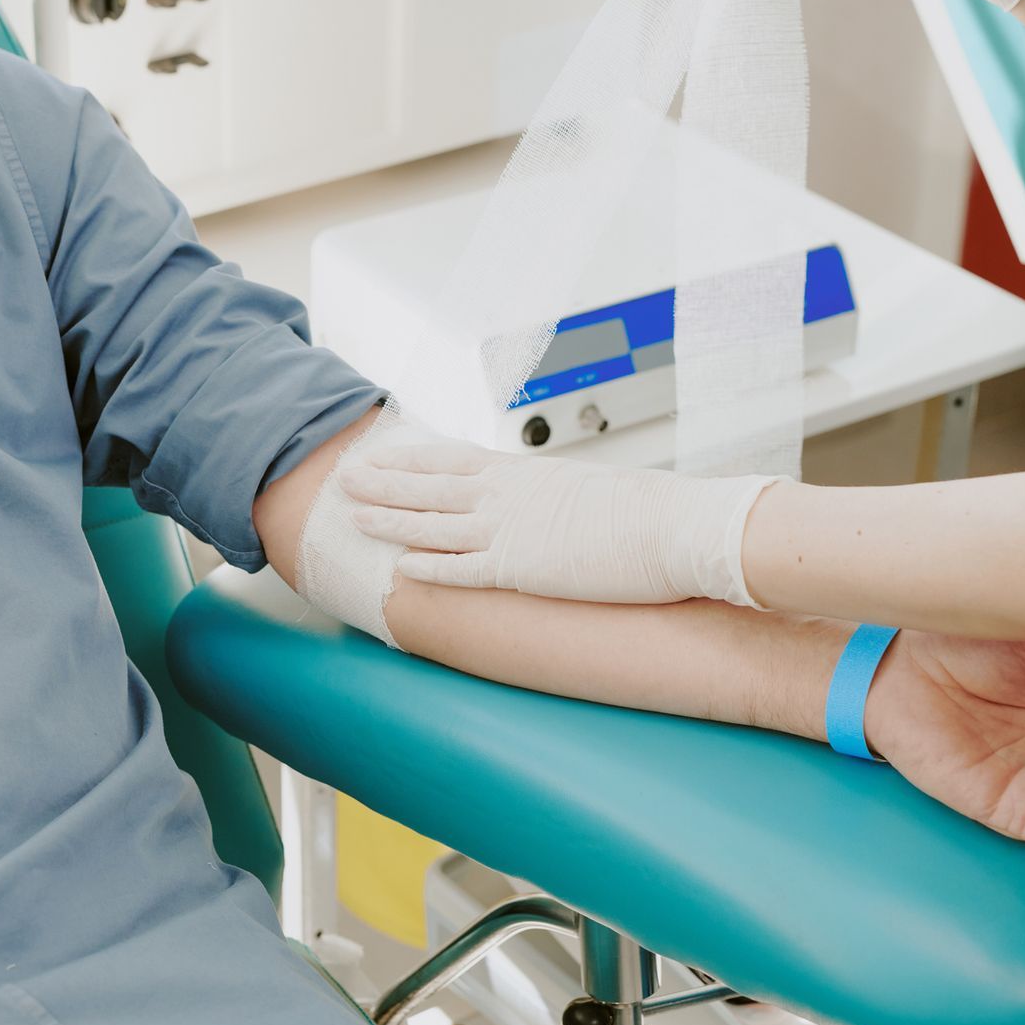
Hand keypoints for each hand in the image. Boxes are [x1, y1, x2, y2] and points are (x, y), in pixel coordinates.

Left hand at [338, 440, 775, 605]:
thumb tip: (557, 508)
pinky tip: (397, 567)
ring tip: (352, 515)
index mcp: (527, 473)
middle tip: (346, 478)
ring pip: (430, 523)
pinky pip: (459, 569)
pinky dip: (426, 567)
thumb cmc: (651, 513)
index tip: (384, 455)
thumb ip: (560, 499)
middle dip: (384, 482)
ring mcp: (509, 531)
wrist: (678, 528)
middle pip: (429, 485)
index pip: (454, 459)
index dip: (413, 459)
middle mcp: (508, 496)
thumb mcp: (593, 492)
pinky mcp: (519, 569)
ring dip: (388, 519)